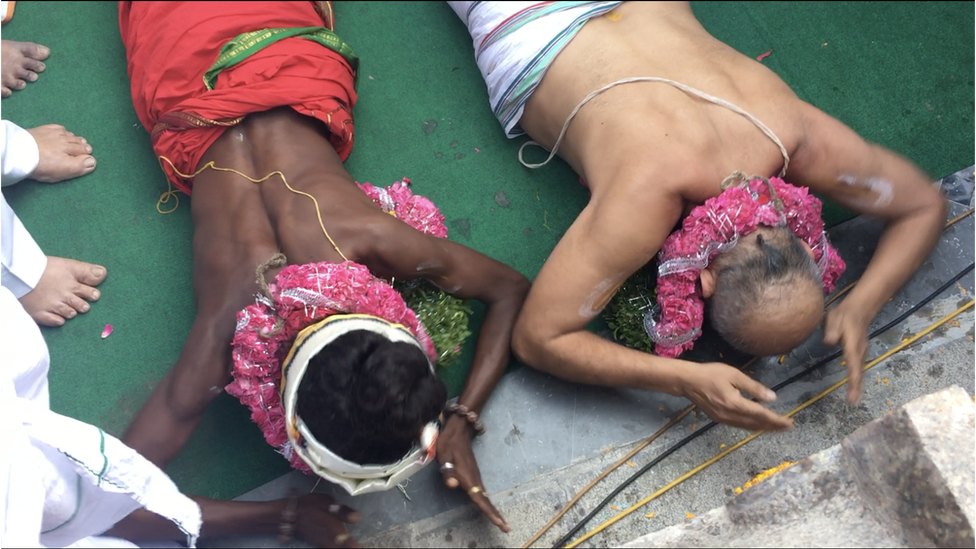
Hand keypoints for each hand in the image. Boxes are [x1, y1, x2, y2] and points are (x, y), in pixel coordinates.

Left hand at [26, 124, 95, 182]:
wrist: (20, 151)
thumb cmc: (43, 165)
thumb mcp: (63, 171)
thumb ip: (80, 166)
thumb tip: (93, 161)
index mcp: (72, 152)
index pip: (85, 152)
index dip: (88, 155)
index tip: (89, 156)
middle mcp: (66, 141)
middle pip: (79, 142)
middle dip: (84, 146)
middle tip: (86, 148)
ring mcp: (55, 133)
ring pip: (70, 135)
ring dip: (75, 139)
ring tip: (76, 141)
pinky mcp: (45, 129)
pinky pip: (59, 128)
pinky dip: (64, 131)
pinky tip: (63, 133)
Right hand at [294, 494, 360, 547]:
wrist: (288, 514)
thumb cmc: (309, 506)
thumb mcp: (326, 502)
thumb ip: (343, 511)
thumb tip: (357, 518)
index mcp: (333, 528)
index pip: (347, 541)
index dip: (354, 546)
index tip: (361, 548)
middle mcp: (328, 539)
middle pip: (340, 547)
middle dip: (349, 547)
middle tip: (358, 547)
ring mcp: (321, 542)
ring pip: (333, 548)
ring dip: (342, 547)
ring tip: (351, 546)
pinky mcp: (316, 543)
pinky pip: (327, 547)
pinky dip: (334, 546)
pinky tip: (337, 544)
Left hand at [437, 416, 509, 532]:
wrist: (459, 430)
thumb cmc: (449, 443)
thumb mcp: (443, 456)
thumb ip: (447, 472)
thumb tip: (453, 486)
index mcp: (467, 477)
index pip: (479, 498)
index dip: (489, 511)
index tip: (500, 523)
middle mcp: (474, 478)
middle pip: (486, 500)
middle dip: (495, 514)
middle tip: (506, 528)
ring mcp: (475, 476)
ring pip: (485, 496)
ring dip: (492, 509)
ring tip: (500, 521)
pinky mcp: (474, 474)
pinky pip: (482, 491)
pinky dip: (487, 501)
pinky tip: (487, 506)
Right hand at [679, 362, 792, 431]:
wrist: (687, 381)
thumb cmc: (711, 374)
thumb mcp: (734, 375)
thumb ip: (753, 387)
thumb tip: (773, 398)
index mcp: (735, 403)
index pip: (761, 415)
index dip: (776, 420)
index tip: (789, 423)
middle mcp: (730, 415)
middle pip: (756, 424)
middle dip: (773, 427)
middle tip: (787, 427)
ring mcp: (723, 419)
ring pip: (748, 427)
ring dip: (764, 428)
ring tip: (776, 427)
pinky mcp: (719, 419)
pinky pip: (740, 426)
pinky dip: (752, 426)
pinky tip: (758, 424)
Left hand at [823, 301, 870, 404]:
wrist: (859, 309)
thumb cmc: (844, 315)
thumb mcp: (833, 320)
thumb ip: (831, 331)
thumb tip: (828, 342)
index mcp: (852, 347)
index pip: (853, 367)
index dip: (853, 382)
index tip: (852, 394)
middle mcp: (859, 352)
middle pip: (858, 372)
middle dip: (856, 387)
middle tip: (853, 402)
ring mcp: (861, 352)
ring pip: (859, 370)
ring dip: (857, 384)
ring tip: (854, 398)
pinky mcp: (859, 351)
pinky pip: (858, 366)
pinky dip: (856, 376)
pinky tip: (854, 384)